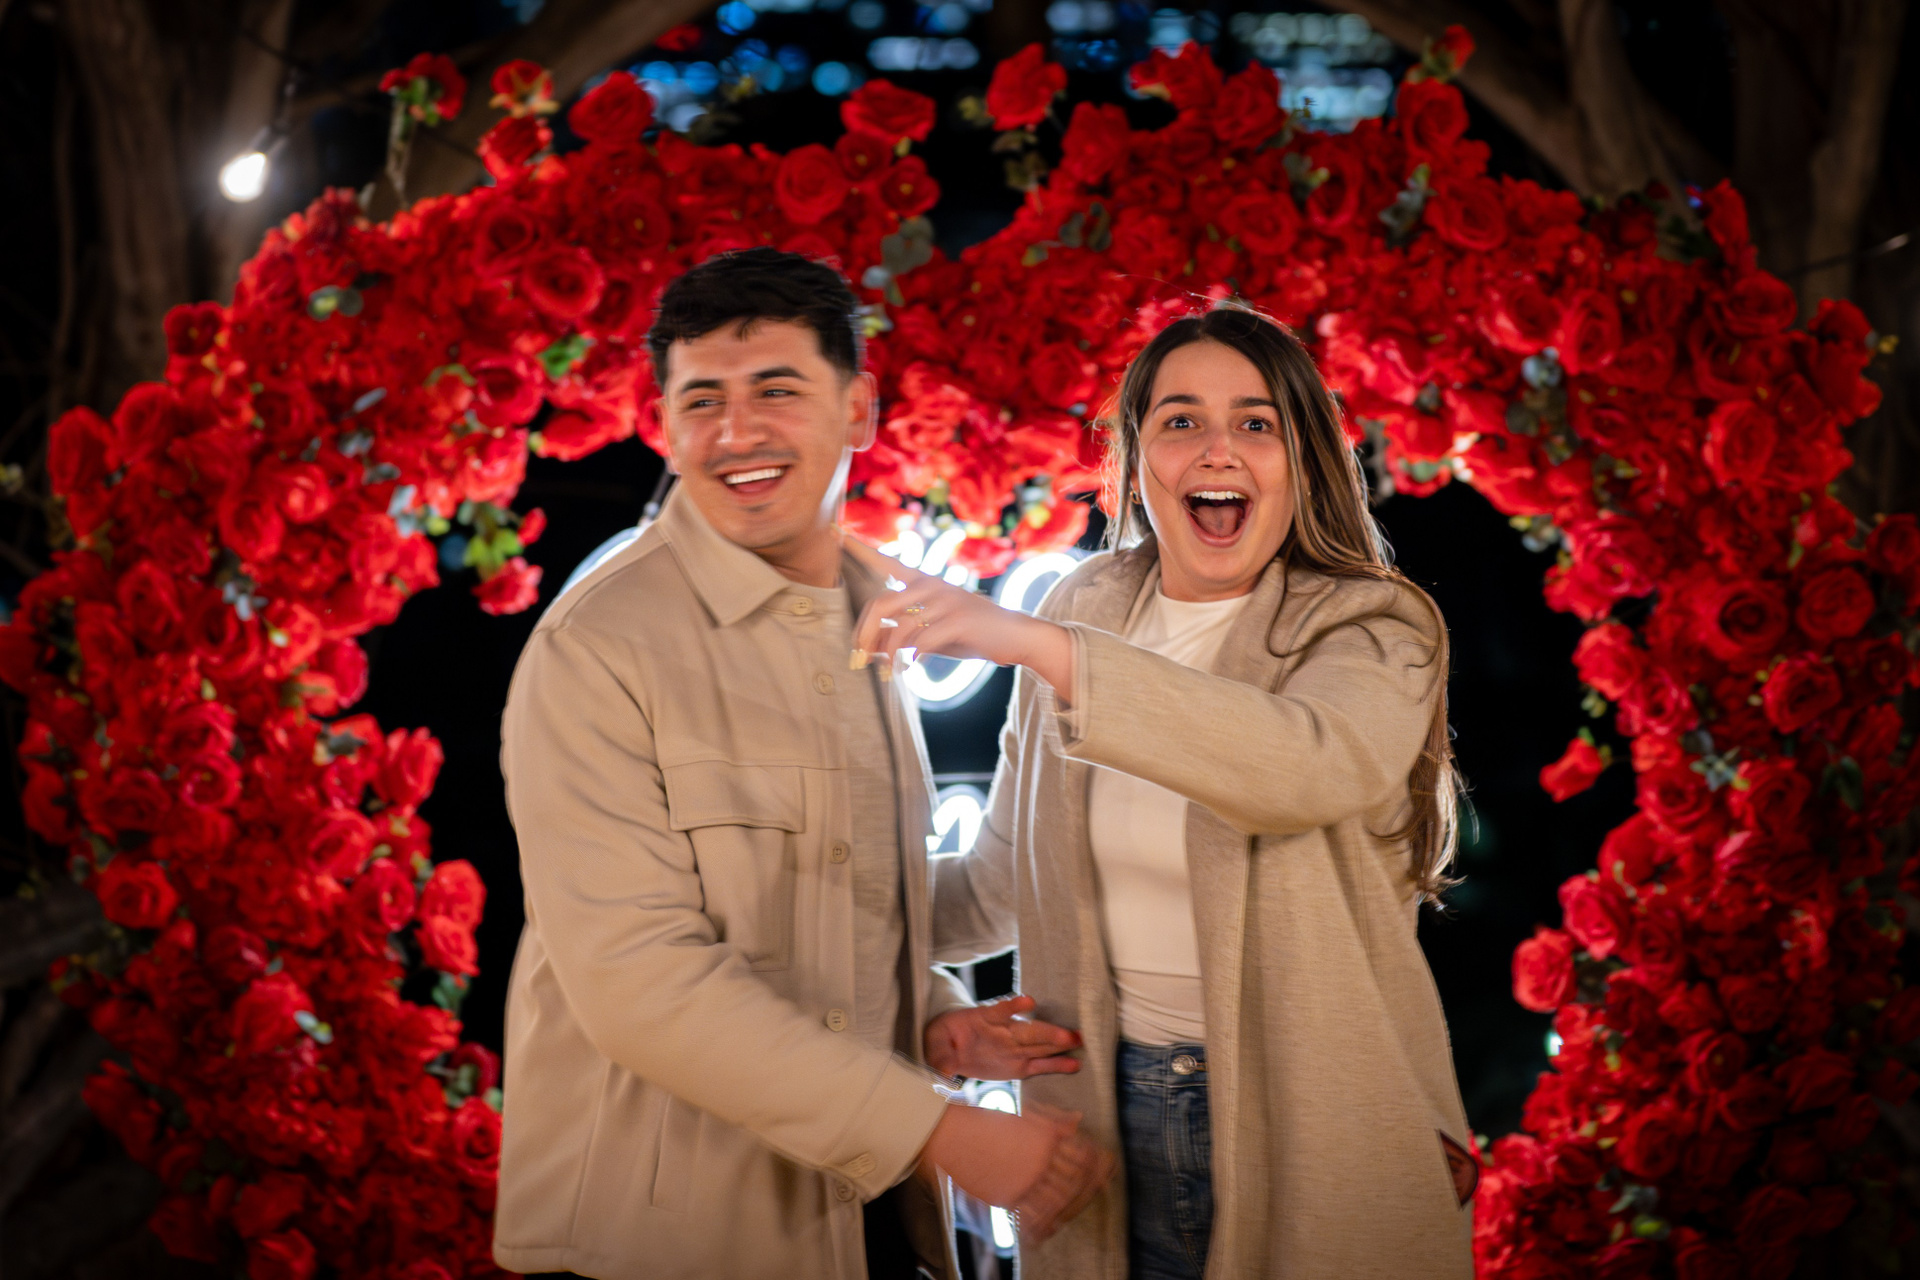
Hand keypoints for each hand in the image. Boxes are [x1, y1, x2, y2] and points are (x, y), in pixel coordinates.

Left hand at [843, 538, 1074, 693]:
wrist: (1013, 637)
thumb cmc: (968, 634)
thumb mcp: (929, 634)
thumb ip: (899, 636)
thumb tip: (868, 648)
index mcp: (923, 583)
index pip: (886, 562)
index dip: (859, 548)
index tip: (833, 531)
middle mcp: (932, 586)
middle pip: (880, 604)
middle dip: (863, 634)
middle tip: (857, 660)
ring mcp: (946, 601)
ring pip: (899, 627)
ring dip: (887, 655)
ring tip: (887, 673)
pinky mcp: (958, 621)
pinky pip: (922, 642)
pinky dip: (912, 659)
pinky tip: (911, 669)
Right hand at [918, 1102, 1113, 1234]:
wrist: (953, 1136)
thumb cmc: (985, 1124)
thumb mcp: (1023, 1118)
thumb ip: (1053, 1121)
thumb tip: (1077, 1119)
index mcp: (1046, 1136)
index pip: (1084, 1154)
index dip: (1099, 1164)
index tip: (1106, 1168)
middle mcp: (1040, 1158)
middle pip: (1077, 1179)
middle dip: (1091, 1188)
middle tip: (1097, 1192)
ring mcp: (1026, 1178)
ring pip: (1060, 1199)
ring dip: (1070, 1209)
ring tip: (1072, 1214)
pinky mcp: (1010, 1195)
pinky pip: (1034, 1215)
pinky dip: (1044, 1226)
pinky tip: (1047, 1232)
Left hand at [924, 995, 1084, 1080]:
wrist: (948, 1045)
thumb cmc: (943, 1038)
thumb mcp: (935, 1045)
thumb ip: (940, 1057)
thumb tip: (944, 1072)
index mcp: (984, 1019)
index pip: (1000, 1010)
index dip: (1013, 1006)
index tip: (1028, 1002)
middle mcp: (1003, 1032)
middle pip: (1029, 1030)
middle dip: (1049, 1032)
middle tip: (1071, 1034)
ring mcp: (1013, 1047)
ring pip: (1040, 1045)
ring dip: (1059, 1044)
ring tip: (1080, 1043)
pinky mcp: (1017, 1064)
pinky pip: (1037, 1064)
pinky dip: (1054, 1064)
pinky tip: (1073, 1064)